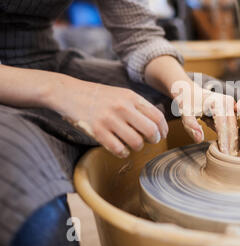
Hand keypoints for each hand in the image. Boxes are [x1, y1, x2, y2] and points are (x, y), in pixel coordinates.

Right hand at [52, 78, 167, 158]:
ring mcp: (109, 119)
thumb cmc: (100, 97)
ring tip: (133, 144)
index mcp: (131, 97)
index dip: (163, 129)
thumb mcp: (122, 94)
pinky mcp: (97, 130)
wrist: (70, 93)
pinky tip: (121, 149)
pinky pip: (118, 149)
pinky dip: (123, 153)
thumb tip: (158, 123)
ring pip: (136, 142)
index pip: (157, 116)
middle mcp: (122, 107)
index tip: (162, 135)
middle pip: (150, 130)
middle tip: (150, 141)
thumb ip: (139, 106)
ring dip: (138, 147)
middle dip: (154, 139)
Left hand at [174, 84, 237, 154]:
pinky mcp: (234, 110)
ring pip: (236, 127)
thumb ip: (191, 125)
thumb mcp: (185, 113)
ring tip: (234, 157)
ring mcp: (233, 106)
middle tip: (231, 159)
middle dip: (232, 143)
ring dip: (235, 141)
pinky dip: (235, 136)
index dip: (225, 140)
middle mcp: (228, 102)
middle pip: (233, 127)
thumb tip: (199, 139)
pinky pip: (236, 125)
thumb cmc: (187, 103)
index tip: (225, 154)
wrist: (191, 92)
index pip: (223, 124)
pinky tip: (234, 148)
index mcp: (218, 102)